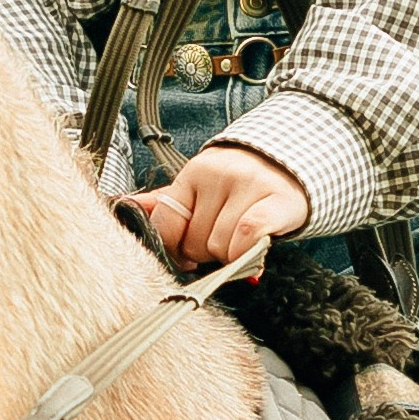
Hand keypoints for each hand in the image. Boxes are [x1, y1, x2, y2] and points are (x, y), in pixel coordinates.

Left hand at [133, 143, 310, 269]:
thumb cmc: (240, 184)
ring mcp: (248, 185)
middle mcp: (219, 174)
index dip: (174, 247)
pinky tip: (250, 252)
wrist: (291, 164)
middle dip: (207, 252)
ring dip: (230, 255)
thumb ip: (167, 202)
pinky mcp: (276, 201)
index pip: (166, 223)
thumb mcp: (201, 188)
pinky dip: (246, 254)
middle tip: (222, 240)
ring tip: (239, 242)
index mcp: (194, 172)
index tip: (186, 252)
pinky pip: (248, 237)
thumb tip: (126, 205)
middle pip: (196, 241)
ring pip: (221, 246)